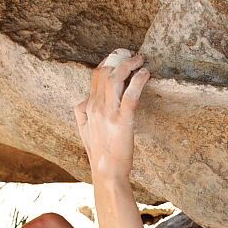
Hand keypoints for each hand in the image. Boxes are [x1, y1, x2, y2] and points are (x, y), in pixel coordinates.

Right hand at [74, 48, 149, 176]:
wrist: (106, 172)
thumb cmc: (99, 154)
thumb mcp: (83, 131)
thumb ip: (81, 113)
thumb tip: (83, 101)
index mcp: (88, 108)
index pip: (95, 77)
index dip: (108, 63)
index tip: (119, 58)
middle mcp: (96, 107)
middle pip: (105, 73)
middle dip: (119, 60)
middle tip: (134, 56)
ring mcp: (108, 113)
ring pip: (115, 79)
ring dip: (129, 65)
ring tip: (141, 60)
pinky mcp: (122, 120)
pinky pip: (130, 95)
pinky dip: (138, 81)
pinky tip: (146, 74)